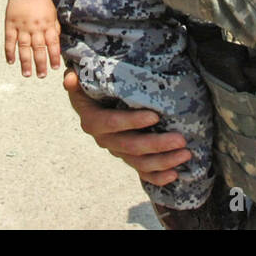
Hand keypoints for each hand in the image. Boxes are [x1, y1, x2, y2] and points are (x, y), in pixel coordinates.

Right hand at [4, 0, 61, 77]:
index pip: (52, 44)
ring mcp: (22, 27)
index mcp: (47, 25)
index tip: (54, 67)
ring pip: (24, 47)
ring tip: (27, 74)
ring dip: (25, 62)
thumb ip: (54, 28)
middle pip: (38, 49)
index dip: (54, 56)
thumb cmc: (42, 1)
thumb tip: (57, 42)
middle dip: (40, 63)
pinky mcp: (10, 25)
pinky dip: (9, 52)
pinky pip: (9, 41)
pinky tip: (11, 61)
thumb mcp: (53, 14)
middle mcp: (35, 28)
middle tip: (41, 75)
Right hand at [63, 71, 190, 185]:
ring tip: (185, 153)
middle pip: (131, 146)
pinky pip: (142, 172)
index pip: (113, 122)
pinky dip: (158, 177)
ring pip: (139, 162)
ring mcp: (117, 151)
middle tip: (180, 139)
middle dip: (157, 144)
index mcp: (93, 121)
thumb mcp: (82, 82)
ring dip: (163, 160)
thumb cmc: (92, 88)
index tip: (155, 116)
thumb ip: (76, 80)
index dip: (132, 121)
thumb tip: (70, 78)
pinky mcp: (128, 158)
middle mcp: (104, 139)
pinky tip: (174, 175)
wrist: (94, 104)